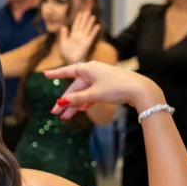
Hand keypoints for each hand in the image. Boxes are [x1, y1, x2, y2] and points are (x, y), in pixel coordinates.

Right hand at [46, 61, 163, 119]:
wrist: (141, 90)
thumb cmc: (117, 88)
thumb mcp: (94, 94)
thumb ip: (76, 98)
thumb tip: (60, 101)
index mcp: (88, 68)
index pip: (67, 71)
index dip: (56, 74)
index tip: (45, 74)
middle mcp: (93, 71)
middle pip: (75, 87)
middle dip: (65, 100)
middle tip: (55, 112)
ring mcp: (100, 79)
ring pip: (83, 92)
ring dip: (74, 104)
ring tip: (66, 117)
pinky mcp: (107, 86)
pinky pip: (91, 94)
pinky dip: (85, 102)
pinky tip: (81, 110)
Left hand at [58, 11, 100, 64]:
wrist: (71, 61)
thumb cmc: (66, 53)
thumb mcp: (63, 43)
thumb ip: (64, 35)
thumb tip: (63, 26)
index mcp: (73, 35)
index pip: (76, 25)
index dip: (78, 18)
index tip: (80, 12)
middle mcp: (79, 36)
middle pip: (82, 25)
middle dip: (85, 18)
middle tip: (88, 10)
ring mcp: (84, 39)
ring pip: (87, 29)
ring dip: (90, 23)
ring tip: (92, 16)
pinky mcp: (87, 43)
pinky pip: (91, 36)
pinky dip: (94, 31)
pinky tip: (97, 26)